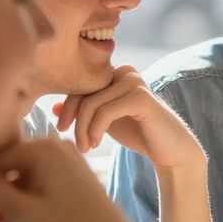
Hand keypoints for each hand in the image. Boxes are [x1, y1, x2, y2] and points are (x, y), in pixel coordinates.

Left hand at [54, 68, 204, 171]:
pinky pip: (105, 112)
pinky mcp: (141, 97)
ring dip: (83, 129)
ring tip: (86, 148)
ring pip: (92, 104)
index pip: (80, 85)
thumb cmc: (139, 134)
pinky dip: (95, 130)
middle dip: (74, 120)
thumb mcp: (105, 121)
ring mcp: (134, 82)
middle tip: (77, 144)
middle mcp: (125, 71)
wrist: (170, 150)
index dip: (67, 108)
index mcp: (116, 72)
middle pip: (83, 92)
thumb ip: (85, 111)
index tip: (63, 129)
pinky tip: (96, 144)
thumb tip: (52, 107)